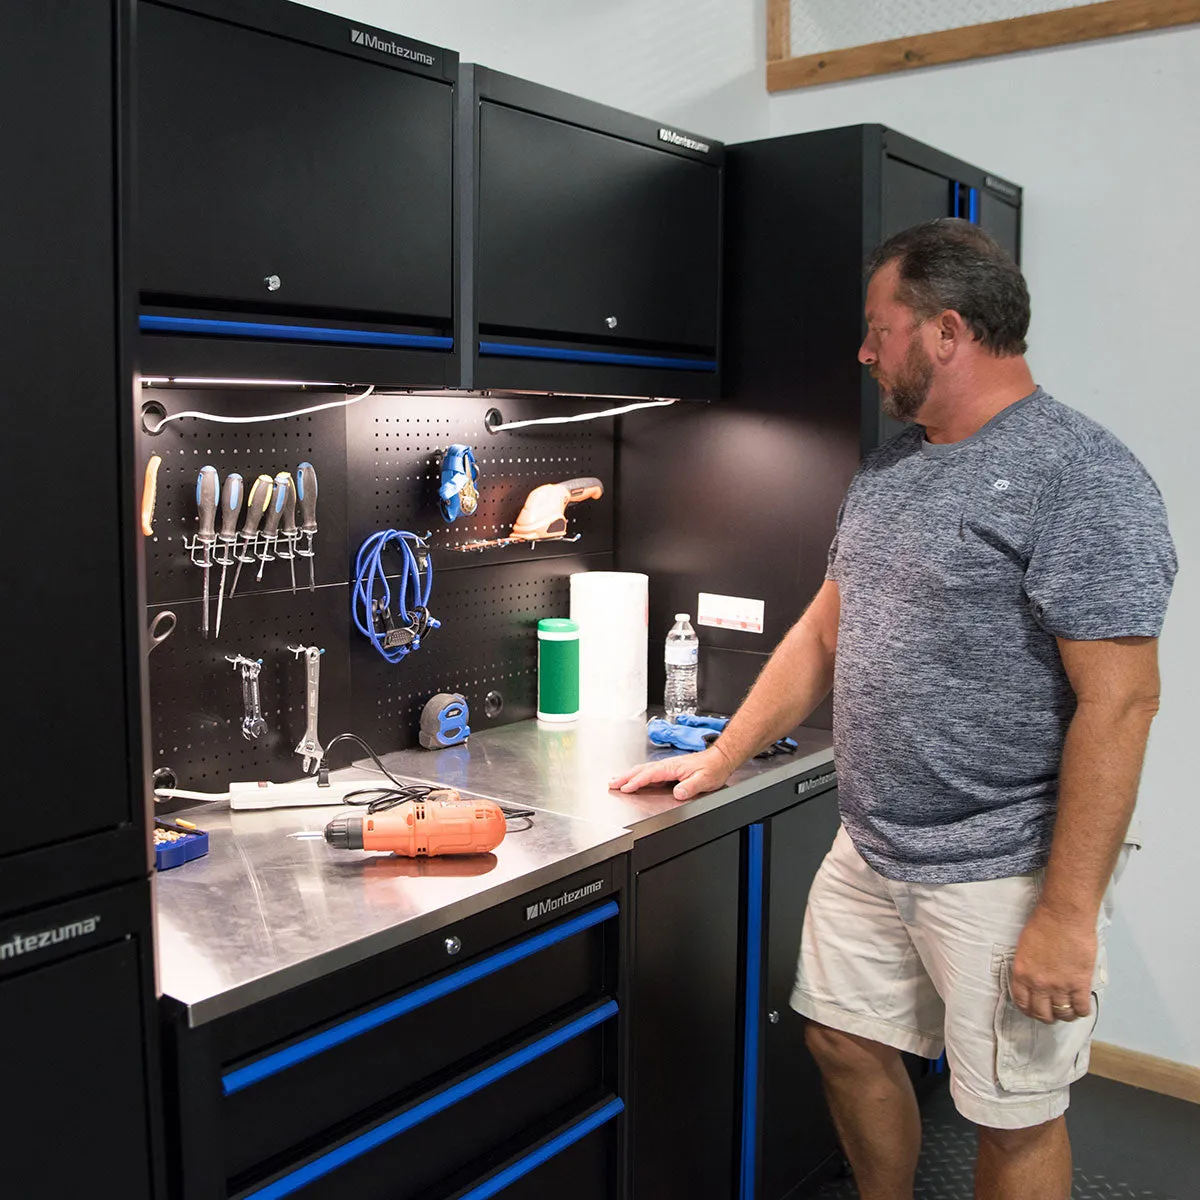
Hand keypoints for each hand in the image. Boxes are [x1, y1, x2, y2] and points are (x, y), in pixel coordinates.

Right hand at [608, 744, 734, 801]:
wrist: (720, 759)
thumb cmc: (713, 768)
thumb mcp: (705, 780)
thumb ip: (690, 786)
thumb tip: (677, 792)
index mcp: (673, 767)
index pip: (650, 774)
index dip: (637, 781)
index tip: (626, 787)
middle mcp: (668, 765)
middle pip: (642, 770)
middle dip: (625, 777)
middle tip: (611, 783)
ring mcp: (668, 767)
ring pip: (643, 770)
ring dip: (628, 775)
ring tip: (616, 781)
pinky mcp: (669, 770)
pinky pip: (649, 772)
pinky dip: (637, 775)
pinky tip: (634, 779)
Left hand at [1010, 903, 1097, 1024]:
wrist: (1064, 917)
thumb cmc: (1043, 925)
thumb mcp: (1024, 948)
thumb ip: (1027, 967)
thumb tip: (1032, 980)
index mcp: (1021, 973)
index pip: (1022, 1003)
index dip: (1029, 1010)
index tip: (1035, 1010)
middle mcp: (1038, 984)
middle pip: (1042, 1014)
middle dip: (1047, 1016)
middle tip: (1053, 1012)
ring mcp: (1059, 986)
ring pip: (1063, 1014)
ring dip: (1066, 1015)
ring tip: (1069, 1009)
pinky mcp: (1079, 984)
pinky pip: (1081, 1008)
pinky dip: (1082, 1011)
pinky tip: (1082, 1005)